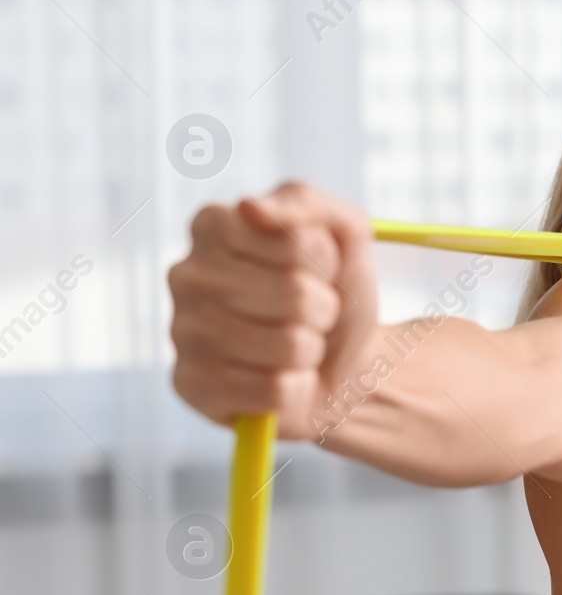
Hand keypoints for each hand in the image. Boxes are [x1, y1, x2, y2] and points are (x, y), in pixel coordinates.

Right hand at [169, 180, 377, 438]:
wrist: (346, 364)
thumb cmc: (335, 292)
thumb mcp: (343, 234)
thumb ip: (305, 204)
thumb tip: (250, 207)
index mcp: (215, 225)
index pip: (299, 241)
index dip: (327, 265)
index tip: (320, 271)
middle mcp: (186, 274)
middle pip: (294, 294)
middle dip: (324, 310)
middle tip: (313, 315)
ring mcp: (181, 331)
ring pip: (288, 345)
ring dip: (312, 350)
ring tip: (298, 347)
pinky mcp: (189, 385)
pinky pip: (273, 391)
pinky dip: (296, 389)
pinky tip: (279, 379)